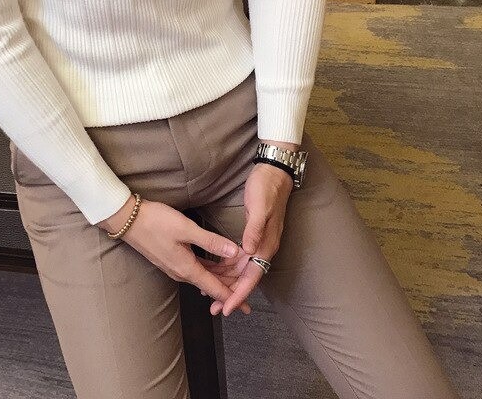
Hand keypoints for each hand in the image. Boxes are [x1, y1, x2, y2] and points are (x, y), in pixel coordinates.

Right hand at [100, 197, 251, 314]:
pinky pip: (196, 268)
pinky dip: (210, 267)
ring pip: (204, 275)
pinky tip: (217, 264)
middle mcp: (181, 272)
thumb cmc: (156, 222)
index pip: (215, 289)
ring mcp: (175, 266)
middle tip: (249, 284)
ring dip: (221, 275)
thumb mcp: (185, 229)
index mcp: (187, 269)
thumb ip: (211, 241)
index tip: (248, 307)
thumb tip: (235, 251)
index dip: (233, 297)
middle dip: (231, 284)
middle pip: (211, 284)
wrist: (128, 220)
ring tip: (238, 274)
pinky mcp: (171, 258)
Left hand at [199, 161, 292, 315]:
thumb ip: (254, 230)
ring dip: (225, 281)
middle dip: (229, 294)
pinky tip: (213, 269)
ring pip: (239, 270)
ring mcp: (257, 242)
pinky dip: (225, 266)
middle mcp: (262, 247)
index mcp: (265, 245)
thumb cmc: (267, 188)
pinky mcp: (251, 235)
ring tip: (208, 293)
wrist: (273, 173)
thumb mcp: (260, 207)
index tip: (227, 308)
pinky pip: (237, 258)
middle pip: (244, 278)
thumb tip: (247, 251)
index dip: (238, 294)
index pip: (251, 277)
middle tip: (213, 308)